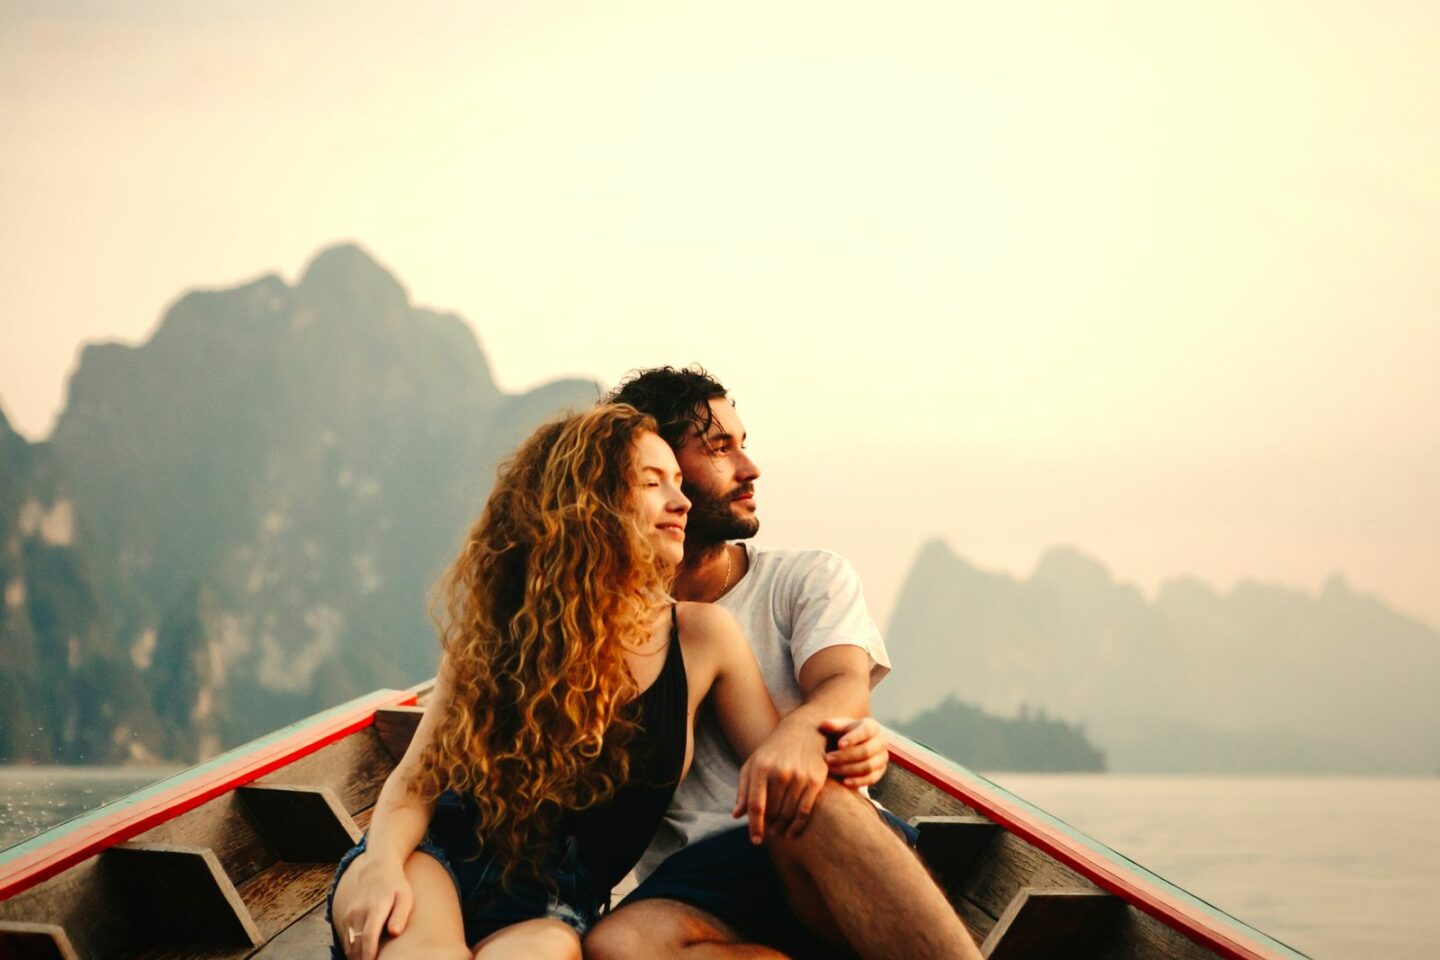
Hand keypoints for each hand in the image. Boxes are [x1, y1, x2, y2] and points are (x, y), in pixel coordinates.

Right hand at [338, 852, 413, 959]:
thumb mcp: (405, 897)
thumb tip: (395, 933)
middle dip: (362, 959)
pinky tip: (362, 957)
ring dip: (356, 957)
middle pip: (357, 944)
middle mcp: (359, 911)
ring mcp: (350, 914)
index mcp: (376, 907)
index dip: (369, 954)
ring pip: (350, 944)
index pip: (369, 935)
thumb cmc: (396, 886)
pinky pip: (347, 940)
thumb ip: (400, 915)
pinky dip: (352, 951)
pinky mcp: (346, 918)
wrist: (376, 870)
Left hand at [733, 718, 828, 841]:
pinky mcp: (815, 780)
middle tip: (769, 832)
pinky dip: (798, 826)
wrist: (803, 732)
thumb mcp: (753, 765)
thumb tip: (736, 815)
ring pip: (788, 814)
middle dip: (769, 826)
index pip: (755, 805)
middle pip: (773, 812)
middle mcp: (779, 772)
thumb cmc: (773, 752)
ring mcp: (799, 776)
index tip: (756, 841)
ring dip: (782, 828)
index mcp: (760, 768)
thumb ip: (743, 790)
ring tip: (778, 832)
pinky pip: (805, 811)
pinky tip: (792, 832)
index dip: (755, 826)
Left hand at [820, 716, 888, 787]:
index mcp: (872, 727)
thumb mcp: (840, 726)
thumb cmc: (846, 733)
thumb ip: (833, 725)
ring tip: (831, 769)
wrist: (854, 745)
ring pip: (868, 766)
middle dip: (845, 756)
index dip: (853, 738)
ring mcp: (882, 758)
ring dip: (848, 769)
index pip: (866, 731)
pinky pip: (871, 778)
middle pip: (866, 751)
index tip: (839, 744)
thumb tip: (824, 724)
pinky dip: (858, 781)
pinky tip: (844, 781)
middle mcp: (881, 742)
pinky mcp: (880, 771)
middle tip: (828, 759)